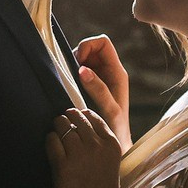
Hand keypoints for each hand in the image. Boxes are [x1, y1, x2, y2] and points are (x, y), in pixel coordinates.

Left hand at [46, 107, 123, 187]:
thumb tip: (81, 129)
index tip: (74, 118)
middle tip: (61, 124)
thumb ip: (100, 148)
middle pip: (76, 118)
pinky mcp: (62, 165)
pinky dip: (49, 142)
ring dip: (56, 129)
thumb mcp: (110, 168)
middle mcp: (97, 146)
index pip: (93, 118)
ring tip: (55, 136)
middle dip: (66, 119)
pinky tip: (51, 150)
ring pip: (62, 126)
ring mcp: (80, 155)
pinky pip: (51, 141)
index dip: (81, 116)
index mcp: (113, 146)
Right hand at [73, 35, 131, 151]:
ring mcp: (100, 77)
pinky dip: (72, 72)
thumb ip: (98, 89)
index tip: (77, 61)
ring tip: (71, 82)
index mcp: (117, 72)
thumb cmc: (116, 129)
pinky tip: (70, 86)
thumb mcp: (109, 110)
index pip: (103, 43)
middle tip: (71, 73)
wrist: (117, 144)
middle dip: (78, 54)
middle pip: (92, 47)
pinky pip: (80, 69)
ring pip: (84, 58)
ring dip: (74, 64)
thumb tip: (83, 70)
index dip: (88, 45)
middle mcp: (110, 71)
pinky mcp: (92, 84)